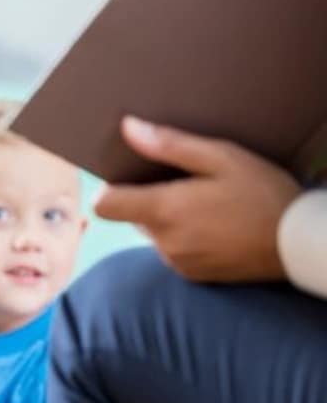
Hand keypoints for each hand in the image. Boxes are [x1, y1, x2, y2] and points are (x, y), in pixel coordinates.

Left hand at [95, 116, 301, 282]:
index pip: (104, 205)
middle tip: (185, 184)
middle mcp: (164, 241)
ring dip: (168, 218)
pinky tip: (213, 225)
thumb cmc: (263, 194)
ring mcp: (177, 261)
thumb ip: (169, 145)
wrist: (298, 243)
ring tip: (205, 204)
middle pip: (131, 215)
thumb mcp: (221, 157)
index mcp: (164, 211)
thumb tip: (127, 128)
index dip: (111, 188)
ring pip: (153, 233)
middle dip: (148, 198)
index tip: (130, 177)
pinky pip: (172, 250)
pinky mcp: (191, 274)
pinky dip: (183, 237)